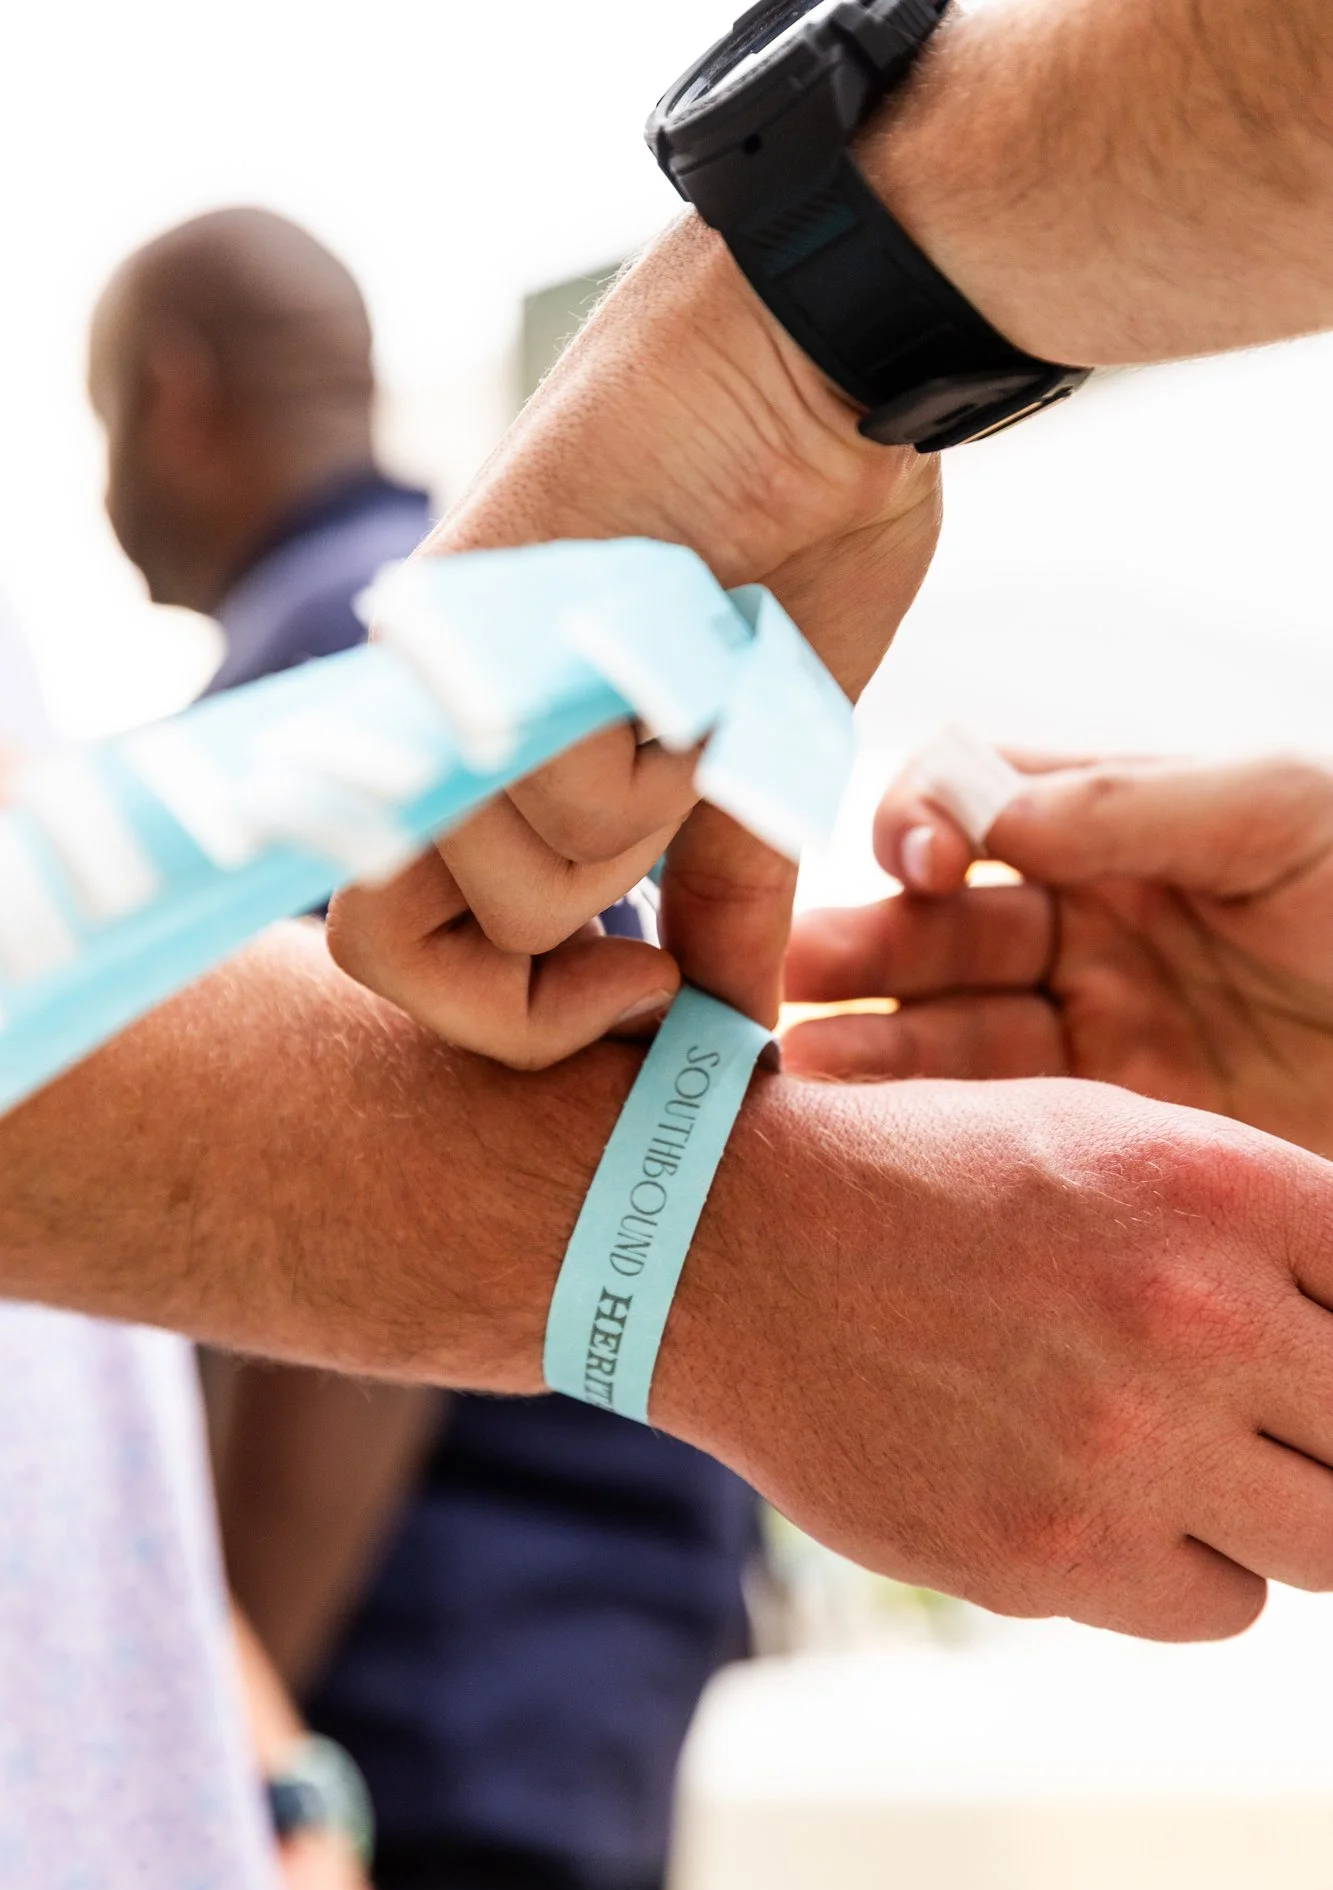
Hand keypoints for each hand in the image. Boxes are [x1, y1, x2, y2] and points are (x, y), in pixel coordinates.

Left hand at [328, 217, 939, 1065]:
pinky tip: (693, 641)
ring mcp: (437, 670)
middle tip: (658, 910)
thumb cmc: (794, 534)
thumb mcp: (761, 758)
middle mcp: (425, 721)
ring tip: (695, 689)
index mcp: (476, 759)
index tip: (647, 995)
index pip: (399, 954)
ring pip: (507, 884)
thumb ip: (718, 896)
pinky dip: (666, 750)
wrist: (821, 365)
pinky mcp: (475, 613)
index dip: (516, 1023)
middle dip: (550, 983)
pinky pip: (555, 786)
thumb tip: (735, 1034)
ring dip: (649, 820)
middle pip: (387, 950)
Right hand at [657, 1067, 1332, 1640]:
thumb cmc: (925, 1179)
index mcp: (1211, 1187)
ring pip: (1322, 1542)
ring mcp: (1120, 1449)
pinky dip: (1186, 1567)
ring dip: (1273, 1507)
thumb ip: (1250, 1226)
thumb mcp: (1101, 1136)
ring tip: (1185, 1457)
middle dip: (1326, 1425)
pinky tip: (1106, 1499)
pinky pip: (1217, 1606)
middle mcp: (1188, 1317)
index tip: (1309, 1352)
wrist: (731, 1248)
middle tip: (1261, 1413)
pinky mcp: (1050, 1559)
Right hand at [783, 752, 1332, 1158]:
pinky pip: (1009, 1122)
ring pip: (952, 1028)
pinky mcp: (1122, 1132)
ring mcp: (1099, 1030)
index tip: (919, 865)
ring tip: (800, 1067)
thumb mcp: (1286, 811)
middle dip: (861, 945)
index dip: (926, 824)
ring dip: (872, 1042)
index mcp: (1118, 824)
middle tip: (783, 980)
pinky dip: (935, 1125)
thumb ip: (1130, 802)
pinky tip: (874, 1134)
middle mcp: (1090, 923)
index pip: (974, 805)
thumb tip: (978, 818)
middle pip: (940, 926)